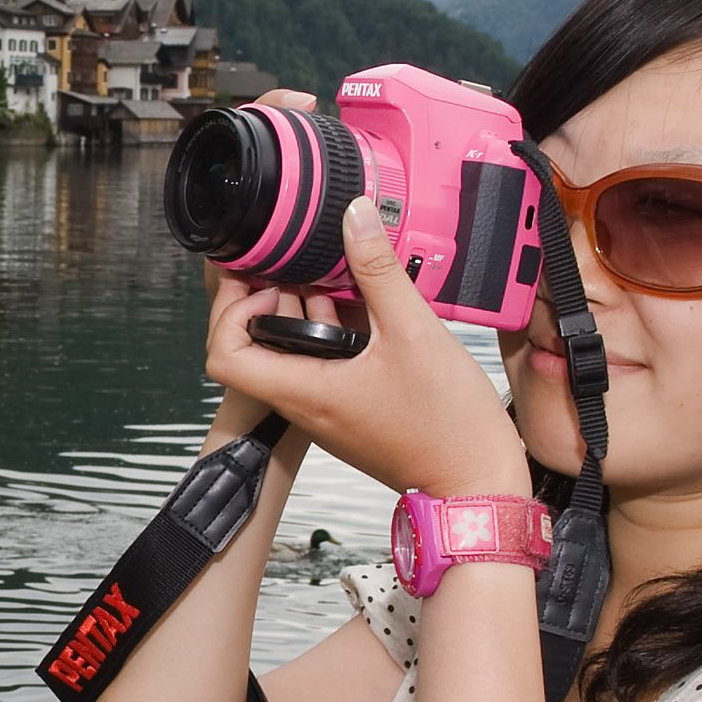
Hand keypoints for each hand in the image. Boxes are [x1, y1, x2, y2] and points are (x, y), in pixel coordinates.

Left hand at [206, 197, 532, 497]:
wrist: (476, 483)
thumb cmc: (448, 427)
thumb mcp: (414, 331)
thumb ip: (378, 271)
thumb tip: (356, 218)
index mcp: (305, 391)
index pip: (224, 355)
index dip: (231, 310)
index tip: (261, 279)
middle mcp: (306, 405)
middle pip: (253, 349)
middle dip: (268, 299)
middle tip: (296, 264)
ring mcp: (326, 411)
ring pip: (290, 355)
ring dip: (303, 312)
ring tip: (333, 275)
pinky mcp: (349, 410)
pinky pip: (321, 365)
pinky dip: (332, 331)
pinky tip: (364, 305)